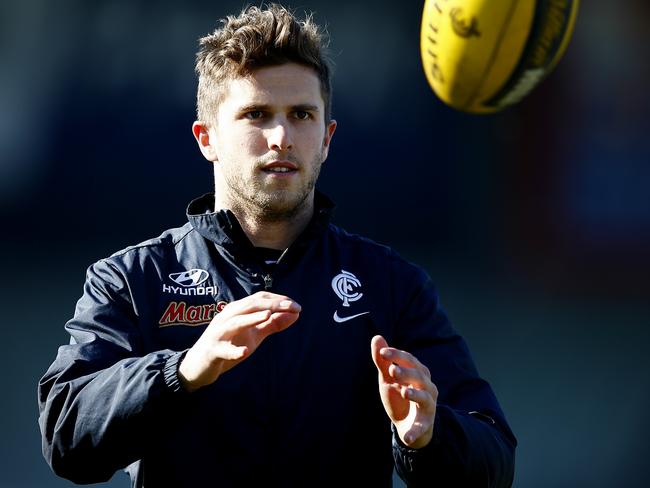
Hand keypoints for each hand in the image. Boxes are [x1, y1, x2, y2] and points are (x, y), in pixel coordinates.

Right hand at [178, 291, 300, 391]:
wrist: (198, 366)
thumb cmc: (228, 345)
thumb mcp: (253, 335)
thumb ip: (272, 324)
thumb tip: (295, 314)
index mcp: (237, 311)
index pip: (259, 299)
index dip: (278, 300)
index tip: (296, 306)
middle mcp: (226, 317)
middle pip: (249, 306)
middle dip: (271, 305)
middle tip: (292, 307)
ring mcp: (217, 333)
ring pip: (234, 322)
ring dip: (251, 319)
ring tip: (268, 316)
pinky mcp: (211, 351)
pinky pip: (222, 350)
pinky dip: (233, 351)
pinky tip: (244, 352)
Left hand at [370, 335, 437, 448]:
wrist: (408, 425)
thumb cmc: (399, 395)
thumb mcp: (388, 379)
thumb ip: (383, 361)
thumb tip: (376, 337)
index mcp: (418, 373)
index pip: (409, 360)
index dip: (397, 355)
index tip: (382, 352)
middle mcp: (427, 386)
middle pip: (418, 376)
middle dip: (405, 372)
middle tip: (391, 370)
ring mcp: (428, 405)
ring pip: (424, 397)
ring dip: (414, 394)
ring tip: (404, 391)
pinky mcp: (425, 424)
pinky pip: (422, 427)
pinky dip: (415, 432)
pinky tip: (408, 437)